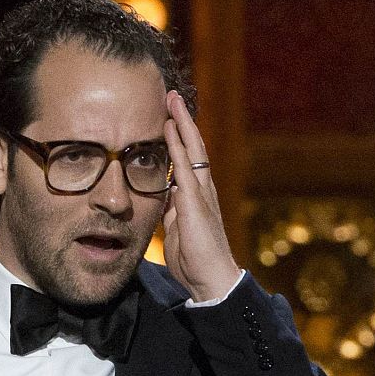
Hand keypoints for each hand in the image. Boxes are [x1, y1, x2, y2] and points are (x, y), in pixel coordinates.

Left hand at [162, 91, 240, 301]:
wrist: (211, 280)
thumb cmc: (194, 261)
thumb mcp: (176, 230)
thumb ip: (171, 211)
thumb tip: (163, 196)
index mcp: (197, 196)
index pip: (188, 158)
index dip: (178, 136)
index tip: (167, 115)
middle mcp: (203, 189)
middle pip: (193, 145)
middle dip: (181, 120)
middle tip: (171, 95)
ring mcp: (201, 193)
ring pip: (192, 149)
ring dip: (181, 123)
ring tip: (172, 100)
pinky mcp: (196, 202)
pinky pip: (185, 167)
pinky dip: (177, 145)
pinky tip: (169, 128)